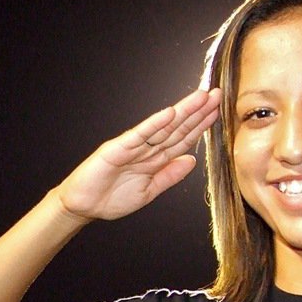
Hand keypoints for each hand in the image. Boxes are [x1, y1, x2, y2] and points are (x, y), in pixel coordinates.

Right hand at [56, 87, 220, 221]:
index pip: (182, 139)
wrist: (83, 207)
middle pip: (177, 128)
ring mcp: (132, 146)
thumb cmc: (111, 199)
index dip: (200, 126)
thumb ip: (169, 176)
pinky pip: (139, 135)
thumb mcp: (149, 192)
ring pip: (163, 127)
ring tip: (201, 97)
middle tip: (217, 94)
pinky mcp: (117, 148)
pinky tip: (170, 113)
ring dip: (183, 112)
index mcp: (154, 159)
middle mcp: (146, 149)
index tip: (217, 112)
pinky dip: (154, 124)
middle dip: (198, 112)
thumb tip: (191, 160)